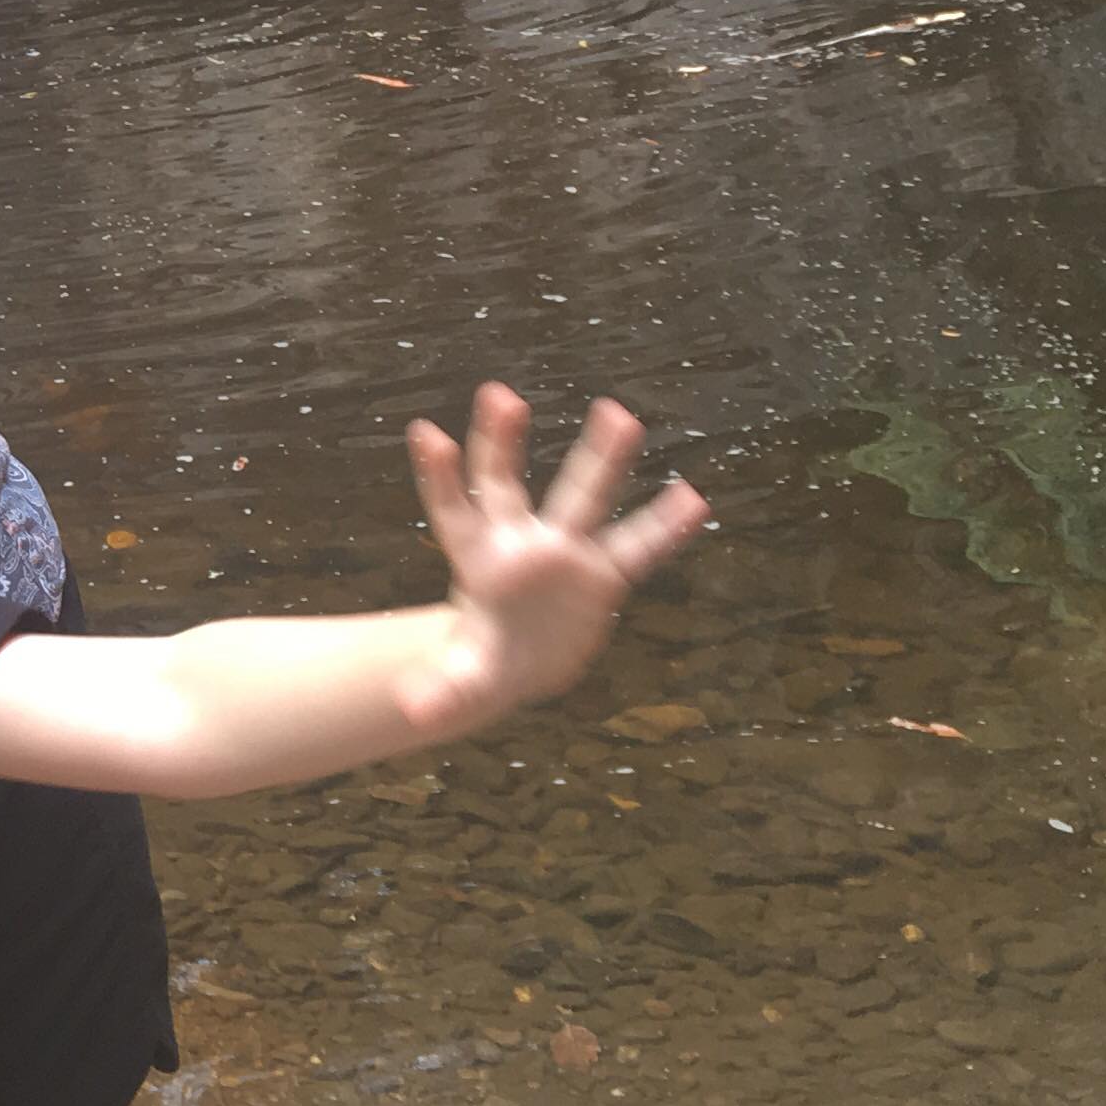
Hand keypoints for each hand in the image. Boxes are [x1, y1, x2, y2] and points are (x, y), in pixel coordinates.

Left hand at [399, 385, 707, 735]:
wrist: (525, 659)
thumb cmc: (485, 658)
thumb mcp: (464, 680)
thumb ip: (442, 693)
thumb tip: (413, 711)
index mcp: (476, 557)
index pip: (452, 508)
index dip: (439, 475)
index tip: (425, 433)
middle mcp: (519, 541)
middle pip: (506, 483)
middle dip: (501, 441)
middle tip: (499, 394)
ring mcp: (565, 551)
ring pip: (582, 496)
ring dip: (600, 456)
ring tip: (619, 414)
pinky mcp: (603, 573)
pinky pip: (639, 546)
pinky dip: (664, 525)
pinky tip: (692, 499)